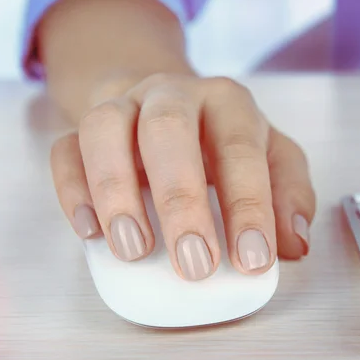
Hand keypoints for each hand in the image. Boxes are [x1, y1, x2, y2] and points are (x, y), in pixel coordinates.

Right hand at [50, 73, 315, 279]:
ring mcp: (124, 106)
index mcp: (228, 103)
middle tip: (194, 264)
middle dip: (182, 201)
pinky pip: (65, 149)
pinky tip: (90, 232)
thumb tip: (294, 244)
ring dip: (117, 192)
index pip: (240, 150)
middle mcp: (174, 95)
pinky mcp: (83, 127)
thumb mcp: (272, 158)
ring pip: (106, 130)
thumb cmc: (225, 140)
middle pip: (169, 132)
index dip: (249, 207)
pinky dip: (74, 190)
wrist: (169, 101)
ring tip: (134, 250)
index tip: (252, 259)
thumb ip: (289, 196)